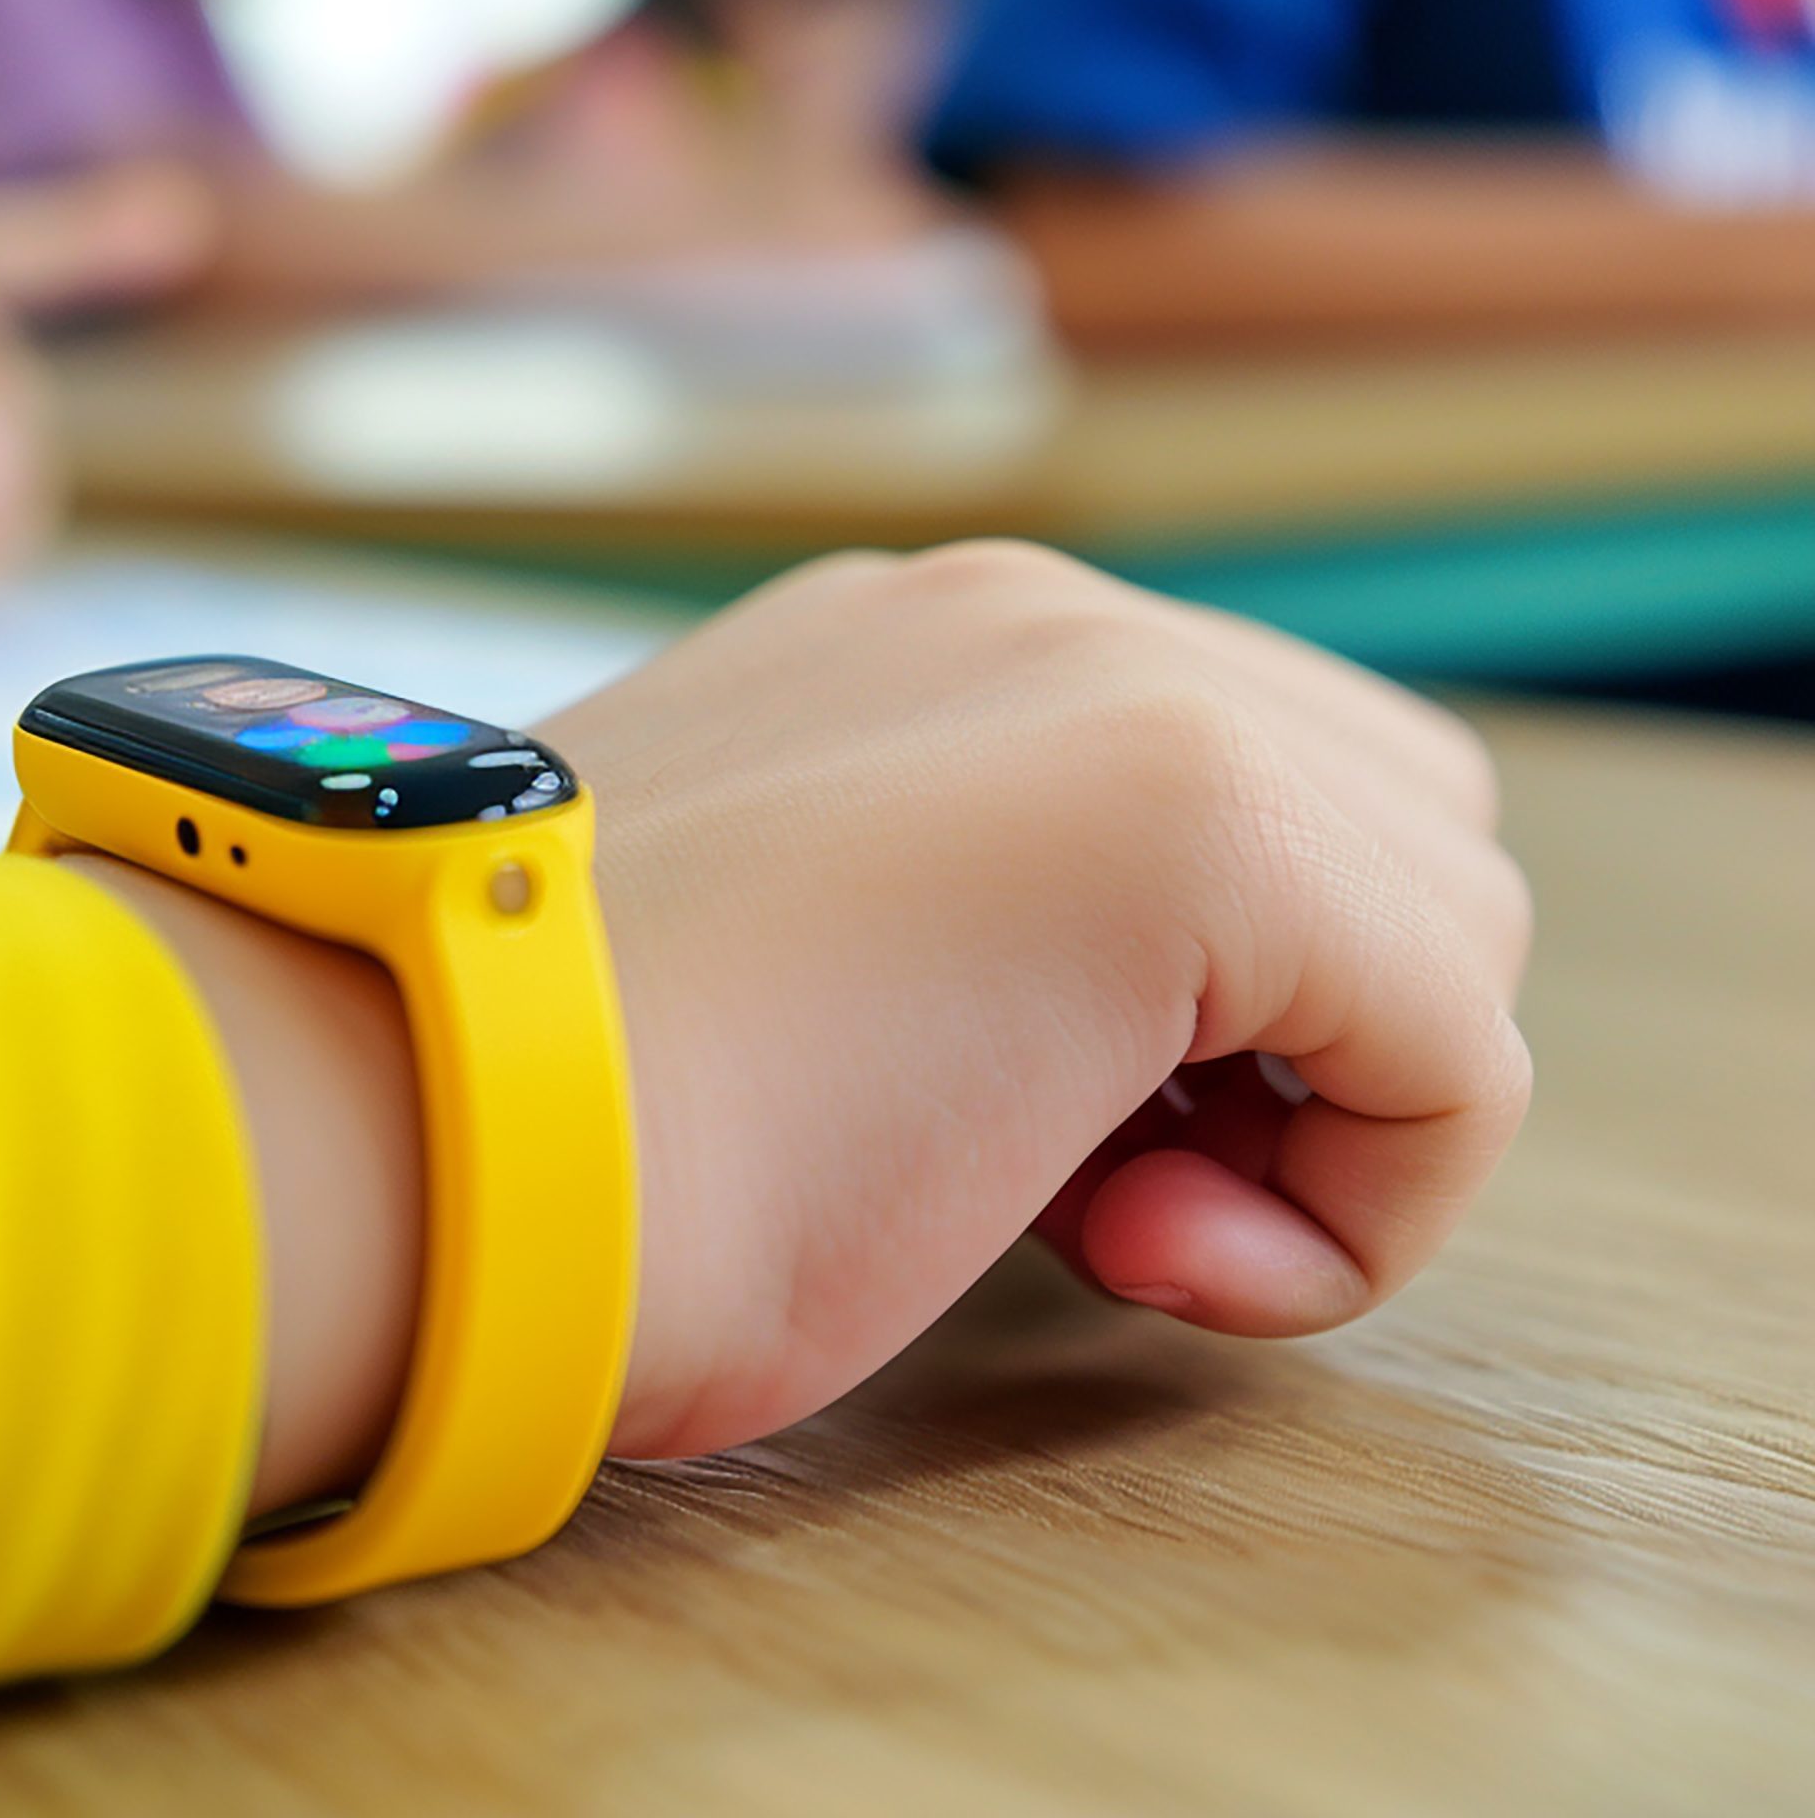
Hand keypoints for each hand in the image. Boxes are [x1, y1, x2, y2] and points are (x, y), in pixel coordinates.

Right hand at [547, 543, 1533, 1456]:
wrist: (421, 1113)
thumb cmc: (558, 1101)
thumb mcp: (782, 955)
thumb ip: (940, 920)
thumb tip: (1106, 1041)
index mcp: (929, 646)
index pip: (1242, 787)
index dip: (1208, 1009)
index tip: (1021, 1141)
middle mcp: (1039, 622)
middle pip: (1389, 826)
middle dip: (1299, 1033)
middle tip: (1089, 1173)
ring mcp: (1122, 692)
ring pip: (1443, 928)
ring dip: (1315, 1118)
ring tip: (1095, 1209)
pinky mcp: (1203, 824)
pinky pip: (1452, 1056)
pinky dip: (1355, 1207)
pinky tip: (1137, 1251)